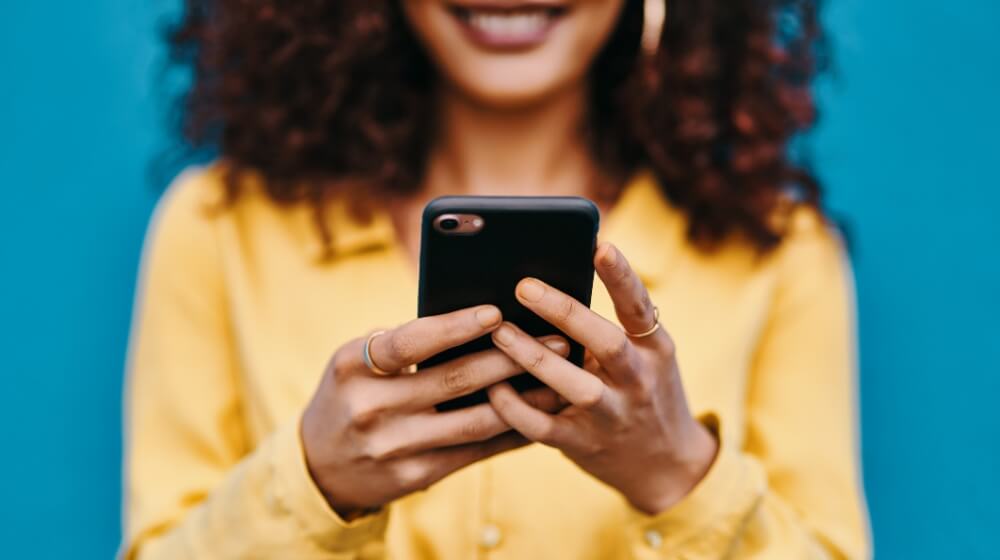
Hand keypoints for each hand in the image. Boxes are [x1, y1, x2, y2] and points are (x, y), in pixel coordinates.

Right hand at [301, 305, 568, 516]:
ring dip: (524, 398)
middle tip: (556, 338)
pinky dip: (510, 432)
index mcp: (353, 367)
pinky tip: (538, 414)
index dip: (454, 326)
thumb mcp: (355, 362)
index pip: (408, 341)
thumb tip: (476, 320)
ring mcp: (394, 446)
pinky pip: (474, 451)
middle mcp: (371, 407)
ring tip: (559, 377)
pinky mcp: (415, 475)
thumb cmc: (350, 394)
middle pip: (453, 379)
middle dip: (510, 357)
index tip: (496, 311)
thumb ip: (400, 343)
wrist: (319, 466)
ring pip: (473, 420)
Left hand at [486, 243, 718, 514]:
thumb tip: (554, 279)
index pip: (639, 307)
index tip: (601, 246)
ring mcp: (612, 415)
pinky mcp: (584, 444)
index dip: (621, 277)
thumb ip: (612, 325)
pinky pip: (543, 426)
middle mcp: (637, 380)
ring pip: (573, 385)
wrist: (665, 463)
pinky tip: (492, 387)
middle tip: (523, 286)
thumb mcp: (646, 355)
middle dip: (564, 312)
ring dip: (533, 357)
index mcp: (653, 348)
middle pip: (604, 342)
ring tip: (499, 331)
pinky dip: (515, 408)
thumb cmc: (642, 389)